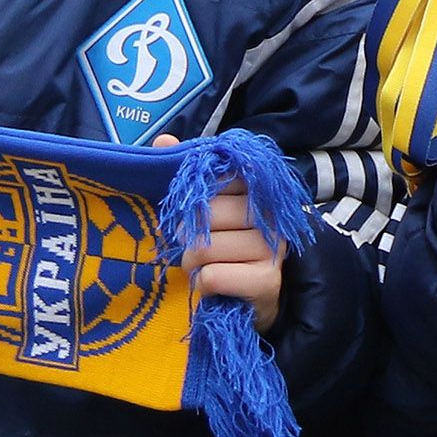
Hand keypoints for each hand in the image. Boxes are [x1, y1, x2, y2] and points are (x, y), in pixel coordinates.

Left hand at [163, 136, 282, 332]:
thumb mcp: (202, 207)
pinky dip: (203, 283)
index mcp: (255, 189)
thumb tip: (163, 139)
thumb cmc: (221, 245)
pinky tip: (214, 285)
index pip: (215, 178)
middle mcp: (270, 214)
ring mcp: (273, 248)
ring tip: (203, 266)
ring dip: (192, 262)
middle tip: (193, 246)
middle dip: (187, 236)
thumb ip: (184, 173)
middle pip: (206, 214)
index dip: (195, 198)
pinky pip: (212, 276)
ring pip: (205, 248)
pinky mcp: (267, 281)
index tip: (197, 211)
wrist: (248, 297)